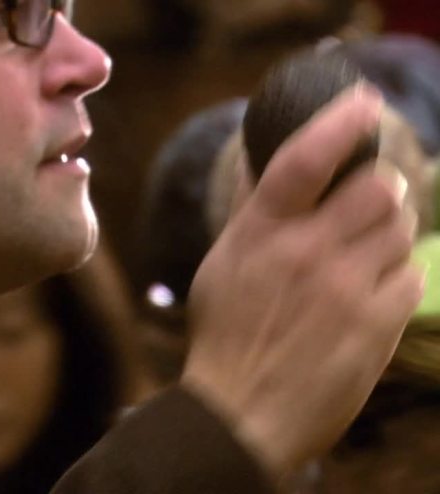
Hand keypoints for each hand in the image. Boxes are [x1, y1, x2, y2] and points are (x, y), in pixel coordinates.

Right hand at [180, 84, 423, 480]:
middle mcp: (306, 251)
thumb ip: (250, 209)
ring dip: (392, 230)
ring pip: (402, 228)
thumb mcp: (223, 263)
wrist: (242, 411)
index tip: (364, 102)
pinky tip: (372, 290)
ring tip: (369, 249)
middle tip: (373, 198)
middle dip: (383, 187)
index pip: (305, 158)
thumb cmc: (225, 334)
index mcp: (262, 232)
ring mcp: (346, 288)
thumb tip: (261, 159)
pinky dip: (398, 274)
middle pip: (379, 187)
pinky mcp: (377, 324)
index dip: (339, 121)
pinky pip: (412, 275)